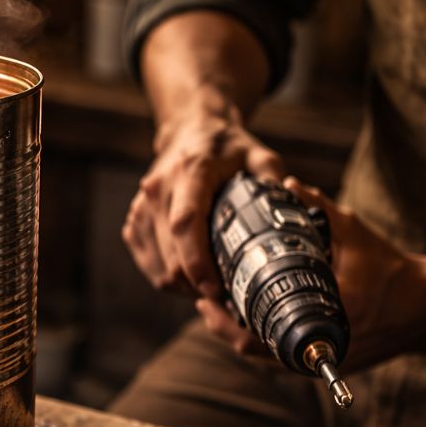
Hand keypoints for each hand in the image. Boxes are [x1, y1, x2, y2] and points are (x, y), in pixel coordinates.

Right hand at [123, 108, 284, 297]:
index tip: (216, 288)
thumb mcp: (259, 154)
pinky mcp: (134, 219)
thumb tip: (290, 214)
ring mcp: (141, 206)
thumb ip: (274, 179)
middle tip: (227, 295)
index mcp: (191, 172)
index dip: (198, 261)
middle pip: (170, 253)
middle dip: (196, 283)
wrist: (190, 131)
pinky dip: (167, 277)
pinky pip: (147, 262)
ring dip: (182, 285)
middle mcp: (159, 189)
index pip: (186, 223)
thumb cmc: (227, 148)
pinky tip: (190, 277)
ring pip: (157, 265)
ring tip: (211, 288)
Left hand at [200, 178, 425, 369]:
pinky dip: (258, 342)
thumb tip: (287, 184)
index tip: (207, 295)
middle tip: (204, 300)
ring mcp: (319, 357)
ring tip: (216, 309)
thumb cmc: (391, 269)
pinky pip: (278, 358)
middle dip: (221, 325)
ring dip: (235, 335)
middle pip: (249, 349)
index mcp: (323, 314)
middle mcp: (318, 344)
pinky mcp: (323, 362)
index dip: (223, 317)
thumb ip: (321, 210)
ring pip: (261, 358)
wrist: (424, 307)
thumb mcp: (357, 235)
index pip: (256, 331)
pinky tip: (243, 322)